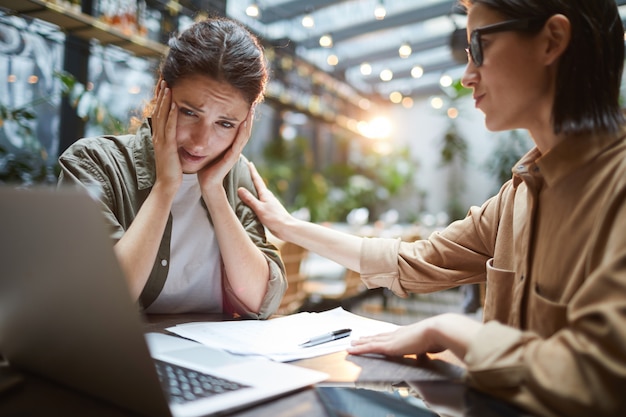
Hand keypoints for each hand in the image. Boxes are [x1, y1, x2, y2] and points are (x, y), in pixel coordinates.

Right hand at [151, 80, 181, 194]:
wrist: (167, 185)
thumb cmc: (171, 171)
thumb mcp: (170, 152)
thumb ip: (170, 141)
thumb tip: (174, 134)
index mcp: (159, 137)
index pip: (158, 113)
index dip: (160, 99)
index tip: (163, 86)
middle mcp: (157, 136)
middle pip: (158, 110)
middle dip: (160, 94)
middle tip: (163, 79)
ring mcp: (161, 141)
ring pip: (162, 116)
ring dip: (165, 100)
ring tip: (167, 86)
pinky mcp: (167, 146)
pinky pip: (170, 128)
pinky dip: (171, 115)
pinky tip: (174, 105)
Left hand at [197, 107, 253, 192]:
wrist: (208, 184)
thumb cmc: (206, 167)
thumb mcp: (209, 149)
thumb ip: (210, 140)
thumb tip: (204, 125)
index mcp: (231, 146)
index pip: (240, 128)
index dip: (244, 116)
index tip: (246, 103)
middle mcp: (236, 148)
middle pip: (246, 129)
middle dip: (250, 116)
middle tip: (254, 102)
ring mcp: (235, 153)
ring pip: (245, 134)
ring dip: (249, 121)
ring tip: (252, 109)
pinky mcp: (232, 157)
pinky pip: (239, 142)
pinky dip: (242, 132)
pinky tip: (244, 122)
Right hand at [237, 161, 294, 239]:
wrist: (287, 228)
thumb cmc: (274, 218)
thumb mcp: (259, 208)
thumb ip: (250, 199)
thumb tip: (240, 188)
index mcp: (265, 194)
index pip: (257, 180)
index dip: (253, 171)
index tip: (249, 162)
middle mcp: (267, 196)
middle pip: (258, 184)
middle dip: (252, 177)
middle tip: (245, 170)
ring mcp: (269, 203)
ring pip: (259, 192)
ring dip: (253, 187)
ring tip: (246, 185)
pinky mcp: (269, 210)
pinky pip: (259, 200)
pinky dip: (254, 197)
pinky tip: (252, 201)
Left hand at [347, 313, 481, 359]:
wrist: (438, 331)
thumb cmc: (439, 337)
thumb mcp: (432, 343)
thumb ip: (428, 347)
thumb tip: (431, 350)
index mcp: (407, 333)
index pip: (390, 335)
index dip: (381, 336)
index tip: (375, 337)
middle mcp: (397, 334)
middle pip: (378, 336)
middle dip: (367, 338)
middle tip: (357, 339)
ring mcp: (392, 339)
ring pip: (371, 341)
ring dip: (360, 343)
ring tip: (351, 344)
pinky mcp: (388, 346)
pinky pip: (369, 348)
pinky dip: (359, 349)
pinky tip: (351, 350)